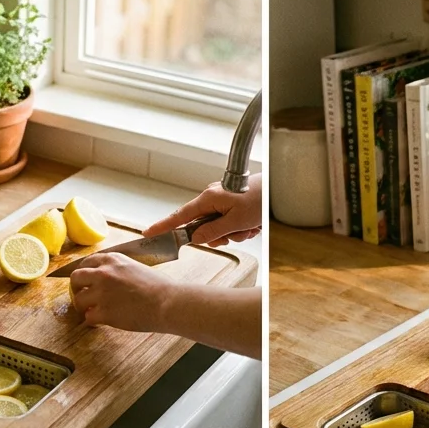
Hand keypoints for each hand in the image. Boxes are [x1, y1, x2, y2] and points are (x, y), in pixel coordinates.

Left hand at [69, 253, 178, 330]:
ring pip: (78, 300)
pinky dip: (93, 321)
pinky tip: (101, 322)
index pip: (87, 262)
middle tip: (83, 296)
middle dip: (76, 288)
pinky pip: (88, 317)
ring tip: (93, 312)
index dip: (85, 273)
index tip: (86, 281)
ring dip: (84, 307)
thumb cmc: (161, 287)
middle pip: (75, 277)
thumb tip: (112, 281)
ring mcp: (101, 293)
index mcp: (113, 260)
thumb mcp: (137, 268)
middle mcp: (103, 273)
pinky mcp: (103, 312)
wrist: (168, 303)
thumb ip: (120, 271)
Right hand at [145, 174, 262, 246]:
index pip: (180, 215)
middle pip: (203, 226)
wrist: (278, 189)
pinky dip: (241, 228)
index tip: (149, 232)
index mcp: (209, 198)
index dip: (164, 226)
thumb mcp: (236, 221)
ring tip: (249, 226)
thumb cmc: (260, 200)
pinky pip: (231, 223)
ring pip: (220, 227)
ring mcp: (223, 201)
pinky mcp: (233, 204)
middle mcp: (213, 198)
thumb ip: (213, 231)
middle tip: (236, 234)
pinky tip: (253, 224)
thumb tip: (195, 238)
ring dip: (235, 233)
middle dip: (220, 236)